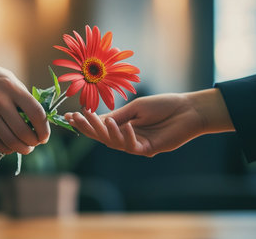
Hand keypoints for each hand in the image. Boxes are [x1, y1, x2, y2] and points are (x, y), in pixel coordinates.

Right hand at [0, 55, 49, 153]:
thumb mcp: (13, 81)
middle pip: (22, 131)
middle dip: (33, 142)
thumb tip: (42, 123)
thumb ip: (26, 99)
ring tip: (26, 148)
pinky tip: (11, 147)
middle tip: (36, 143)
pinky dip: (6, 149)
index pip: (36, 113)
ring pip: (9, 140)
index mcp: (13, 88)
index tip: (45, 136)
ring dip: (21, 148)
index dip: (44, 129)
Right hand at [65, 89, 233, 156]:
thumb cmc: (163, 106)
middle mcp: (127, 136)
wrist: (188, 110)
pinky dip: (127, 135)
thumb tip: (97, 119)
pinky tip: (125, 125)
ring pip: (114, 142)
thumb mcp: (136, 108)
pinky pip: (132, 145)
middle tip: (76, 117)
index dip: (85, 122)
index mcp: (123, 125)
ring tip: (99, 118)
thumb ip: (118, 115)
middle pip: (102, 136)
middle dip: (88, 127)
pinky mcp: (148, 149)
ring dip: (105, 131)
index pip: (100, 125)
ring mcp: (136, 144)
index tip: (68, 116)